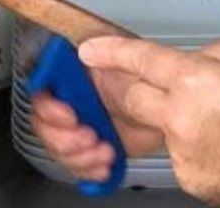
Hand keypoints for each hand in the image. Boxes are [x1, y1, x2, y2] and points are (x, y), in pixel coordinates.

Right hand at [30, 52, 166, 181]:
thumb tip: (85, 49)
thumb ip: (112, 53)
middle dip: (64, 138)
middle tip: (89, 136)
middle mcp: (75, 101)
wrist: (175, 111)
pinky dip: (90, 171)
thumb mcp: (137, 61)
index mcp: (77, 76)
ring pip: (60, 149)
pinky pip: (78, 166)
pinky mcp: (95, 148)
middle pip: (45, 125)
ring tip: (105, 151)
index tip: (69, 116)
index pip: (43, 90)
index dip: (50, 107)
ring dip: (80, 157)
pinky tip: (105, 166)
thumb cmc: (156, 80)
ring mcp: (83, 126)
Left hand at [76, 36, 219, 207]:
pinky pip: (179, 153)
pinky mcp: (192, 180)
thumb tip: (190, 59)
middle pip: (131, 99)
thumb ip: (214, 52)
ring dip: (173, 116)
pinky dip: (192, 143)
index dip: (109, 53)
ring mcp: (184, 154)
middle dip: (125, 86)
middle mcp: (182, 119)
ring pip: (159, 127)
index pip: (139, 60)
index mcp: (196, 81)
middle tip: (134, 79)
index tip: (89, 51)